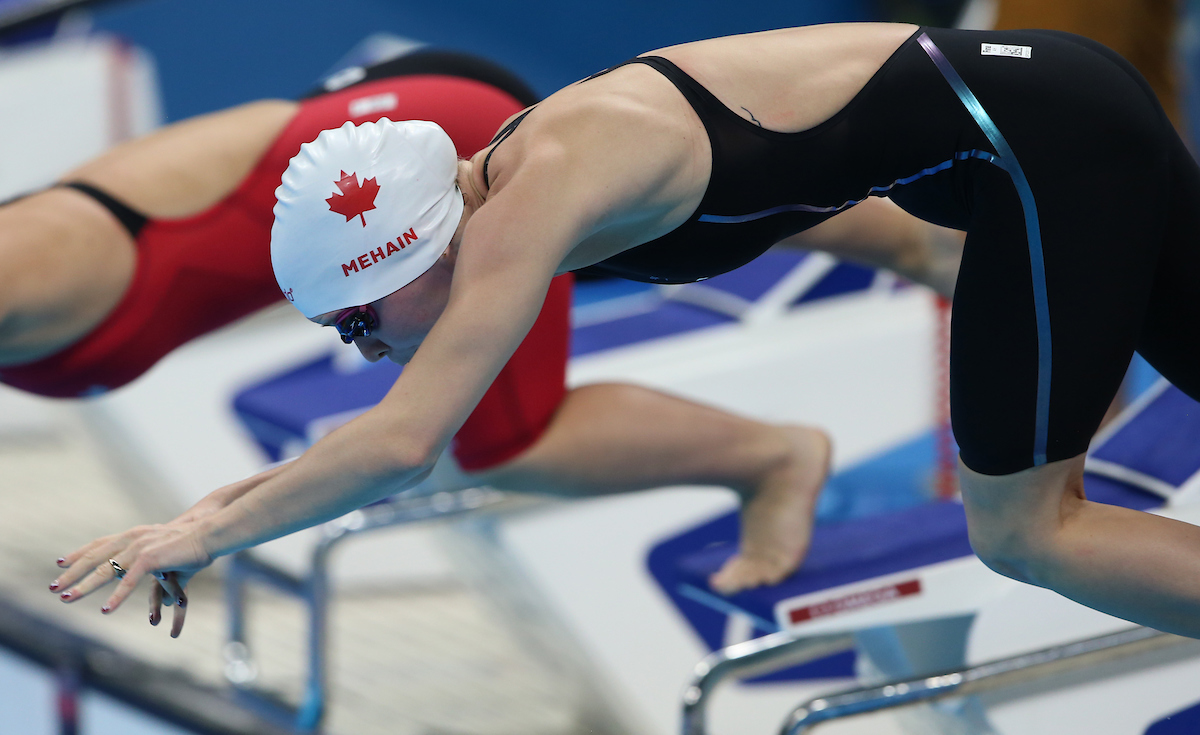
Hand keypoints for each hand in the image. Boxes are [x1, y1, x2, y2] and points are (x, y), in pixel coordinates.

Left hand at [50, 521, 213, 637]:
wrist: (210, 534)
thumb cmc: (194, 547)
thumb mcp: (169, 561)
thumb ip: (160, 580)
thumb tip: (166, 606)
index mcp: (135, 535)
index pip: (100, 544)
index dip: (80, 554)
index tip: (61, 563)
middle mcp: (132, 539)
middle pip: (95, 558)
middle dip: (72, 574)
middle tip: (53, 587)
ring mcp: (139, 548)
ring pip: (105, 570)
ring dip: (84, 586)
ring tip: (66, 598)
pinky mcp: (150, 559)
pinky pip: (128, 581)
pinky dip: (116, 597)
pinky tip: (106, 610)